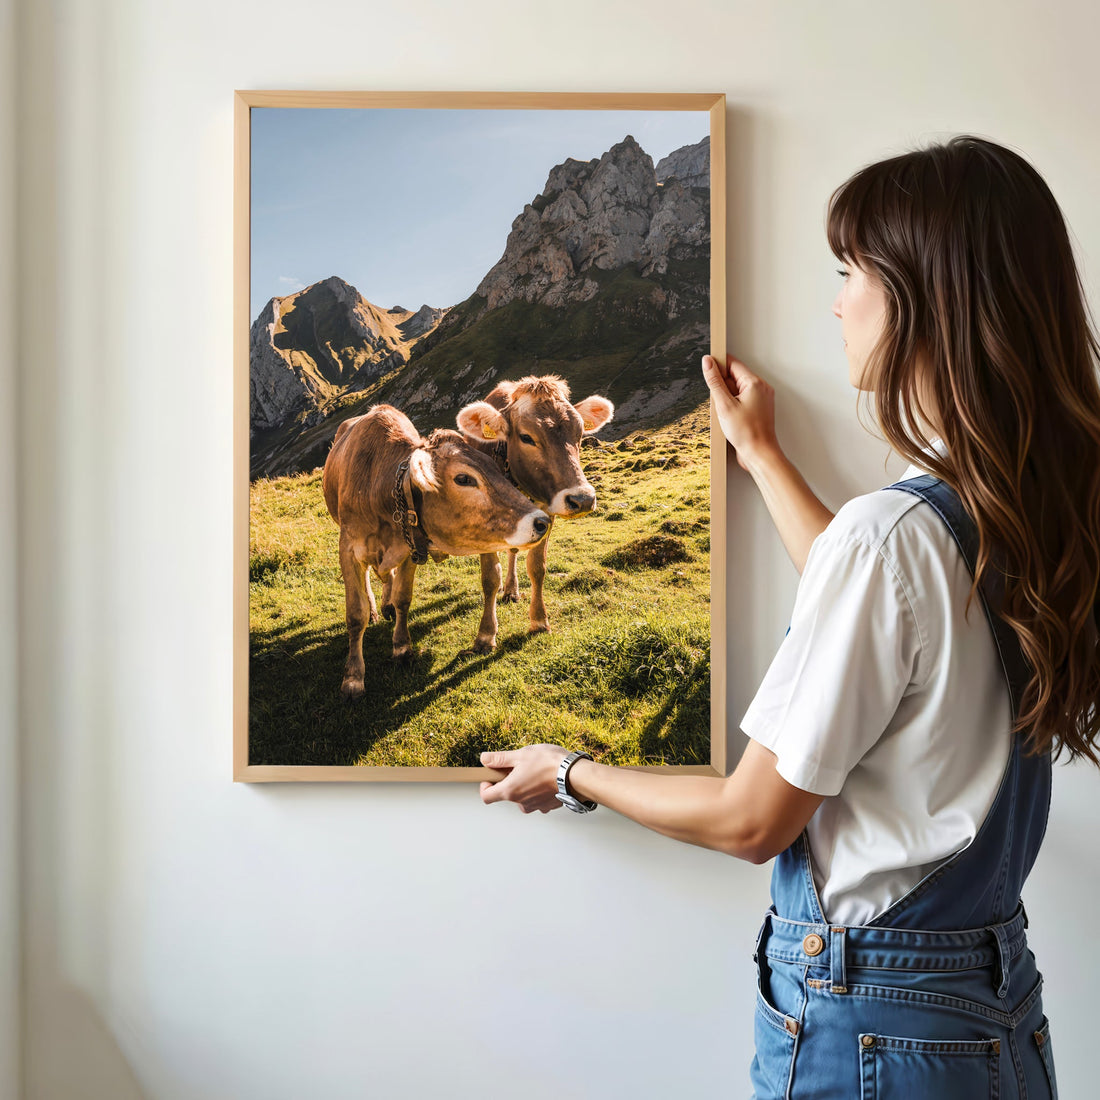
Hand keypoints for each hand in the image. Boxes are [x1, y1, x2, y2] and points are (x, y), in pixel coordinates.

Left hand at [479, 744, 567, 812]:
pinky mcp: (548, 806)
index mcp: (510, 790)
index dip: (485, 786)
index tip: (491, 776)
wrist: (575, 775)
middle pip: (506, 795)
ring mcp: (535, 806)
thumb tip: (484, 759)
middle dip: (508, 781)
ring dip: (524, 786)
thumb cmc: (549, 764)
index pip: (486, 796)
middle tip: (518, 767)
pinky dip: (538, 790)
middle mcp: (521, 802)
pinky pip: (537, 799)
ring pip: (523, 797)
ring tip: (535, 770)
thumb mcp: (520, 755)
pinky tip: (546, 778)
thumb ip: (499, 759)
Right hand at [701, 354, 779, 471]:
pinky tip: (729, 418)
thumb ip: (715, 381)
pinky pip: (742, 400)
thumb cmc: (747, 433)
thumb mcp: (724, 405)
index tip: (707, 368)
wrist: (759, 454)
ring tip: (726, 413)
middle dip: (722, 386)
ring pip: (737, 389)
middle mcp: (761, 388)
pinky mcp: (758, 409)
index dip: (718, 365)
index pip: (733, 363)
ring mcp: (761, 399)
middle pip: (735, 377)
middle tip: (719, 402)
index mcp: (755, 383)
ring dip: (726, 398)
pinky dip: (732, 405)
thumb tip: (708, 362)